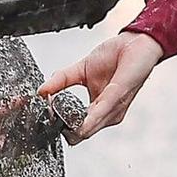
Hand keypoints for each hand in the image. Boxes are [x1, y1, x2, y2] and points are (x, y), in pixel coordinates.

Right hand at [38, 31, 163, 139]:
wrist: (135, 42)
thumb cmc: (115, 57)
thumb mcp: (80, 70)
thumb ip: (60, 81)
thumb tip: (40, 91)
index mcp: (99, 110)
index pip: (76, 130)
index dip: (59, 126)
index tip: (47, 115)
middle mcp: (108, 114)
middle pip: (80, 134)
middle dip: (62, 127)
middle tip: (48, 113)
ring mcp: (115, 108)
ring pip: (89, 128)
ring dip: (71, 124)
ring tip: (55, 111)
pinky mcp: (119, 95)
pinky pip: (102, 111)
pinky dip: (90, 119)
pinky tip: (81, 123)